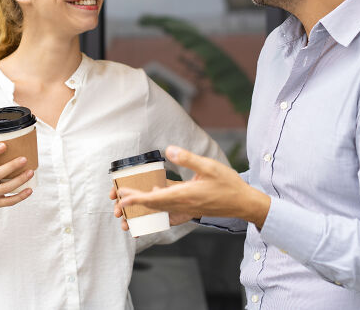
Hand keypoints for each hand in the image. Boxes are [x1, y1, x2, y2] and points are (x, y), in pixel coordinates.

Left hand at [117, 146, 270, 227]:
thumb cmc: (228, 184)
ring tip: (127, 204)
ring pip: (158, 209)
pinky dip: (157, 207)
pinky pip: (168, 210)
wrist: (242, 202)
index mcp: (184, 195)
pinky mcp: (190, 208)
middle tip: (116, 200)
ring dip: (142, 207)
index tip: (121, 198)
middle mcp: (182, 204)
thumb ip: (188, 159)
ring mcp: (186, 208)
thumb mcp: (209, 167)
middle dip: (133, 204)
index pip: (154, 199)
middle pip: (152, 206)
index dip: (136, 199)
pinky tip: (153, 197)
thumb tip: (169, 150)